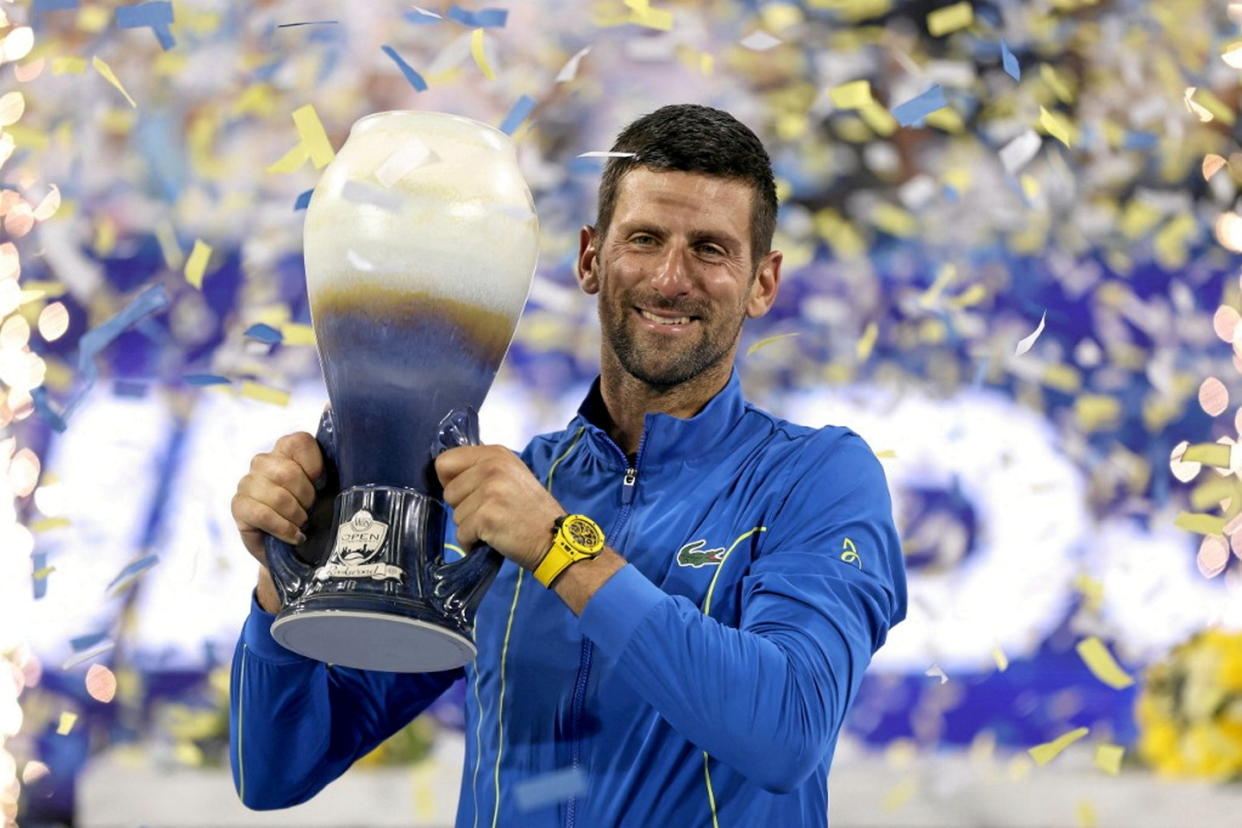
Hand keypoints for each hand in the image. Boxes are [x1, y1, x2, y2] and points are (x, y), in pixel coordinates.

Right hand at [231, 432, 324, 567]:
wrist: (296, 550)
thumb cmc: (316, 514)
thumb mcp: (330, 490)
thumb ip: (337, 472)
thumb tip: (354, 468)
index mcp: (286, 449)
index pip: (300, 442)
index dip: (316, 468)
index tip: (322, 485)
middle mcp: (263, 461)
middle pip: (288, 472)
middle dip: (307, 498)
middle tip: (310, 510)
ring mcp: (247, 483)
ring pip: (277, 496)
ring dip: (296, 516)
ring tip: (301, 524)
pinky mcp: (239, 506)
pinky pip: (263, 515)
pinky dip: (284, 529)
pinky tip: (293, 536)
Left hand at [434, 445, 564, 571]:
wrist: (554, 538)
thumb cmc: (530, 509)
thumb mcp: (510, 475)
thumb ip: (482, 469)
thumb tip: (446, 476)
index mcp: (496, 454)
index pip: (445, 462)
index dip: (451, 482)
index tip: (469, 493)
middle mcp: (492, 467)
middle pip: (448, 492)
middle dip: (463, 507)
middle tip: (490, 512)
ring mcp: (490, 491)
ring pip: (455, 515)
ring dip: (470, 526)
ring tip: (495, 525)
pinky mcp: (486, 517)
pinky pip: (462, 534)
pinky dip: (473, 542)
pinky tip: (493, 538)